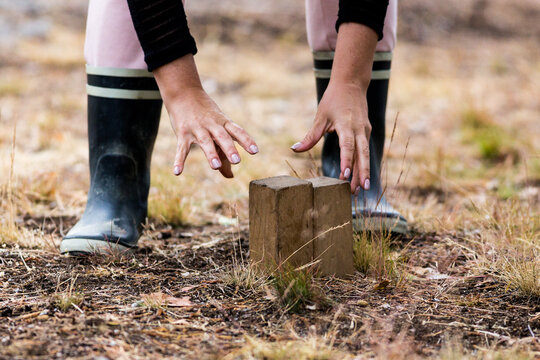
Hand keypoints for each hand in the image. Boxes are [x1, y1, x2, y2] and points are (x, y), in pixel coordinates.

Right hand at [153, 55, 257, 177]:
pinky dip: (179, 160)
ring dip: (211, 153)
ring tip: (216, 166)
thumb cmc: (205, 114)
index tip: (255, 151)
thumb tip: (231, 176)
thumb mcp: (217, 127)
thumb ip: (223, 153)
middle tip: (237, 161)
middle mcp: (212, 125)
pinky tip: (178, 172)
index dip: (246, 141)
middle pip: (222, 136)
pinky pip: (181, 148)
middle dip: (229, 148)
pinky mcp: (183, 133)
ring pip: (205, 141)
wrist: (184, 92)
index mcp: (223, 123)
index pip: (237, 131)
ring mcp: (197, 128)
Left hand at [291, 81, 370, 193]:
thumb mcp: (320, 117)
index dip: (347, 162)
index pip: (347, 147)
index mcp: (346, 125)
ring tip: (361, 189)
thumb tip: (294, 149)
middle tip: (359, 190)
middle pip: (362, 154)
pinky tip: (360, 177)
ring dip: (364, 172)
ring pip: (366, 154)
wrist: (351, 83)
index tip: (344, 176)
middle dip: (361, 173)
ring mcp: (364, 131)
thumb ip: (310, 136)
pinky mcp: (366, 132)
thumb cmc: (333, 100)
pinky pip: (365, 150)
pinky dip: (363, 164)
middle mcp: (359, 129)